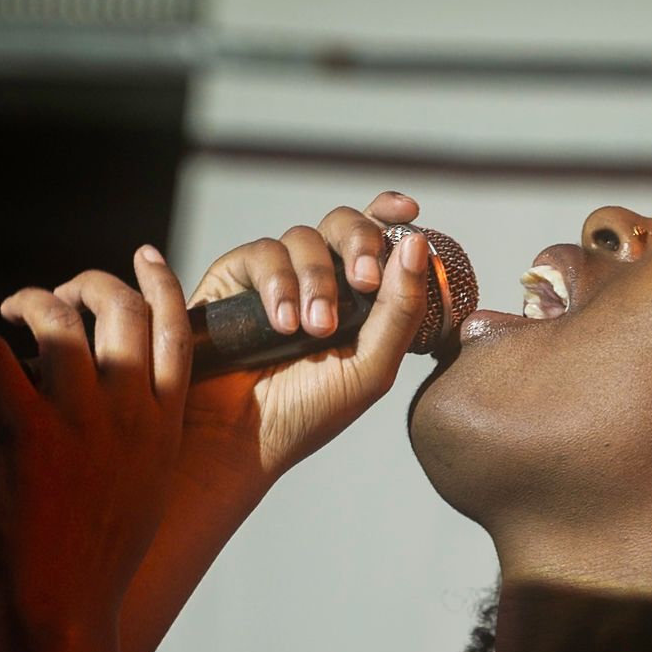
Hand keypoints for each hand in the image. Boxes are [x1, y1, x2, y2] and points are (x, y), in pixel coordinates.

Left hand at [0, 247, 190, 631]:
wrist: (66, 605)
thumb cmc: (100, 558)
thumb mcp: (146, 487)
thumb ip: (141, 435)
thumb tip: (113, 397)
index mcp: (164, 425)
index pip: (175, 333)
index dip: (160, 285)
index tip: (145, 258)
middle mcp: (129, 413)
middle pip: (122, 310)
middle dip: (91, 284)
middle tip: (64, 294)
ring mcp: (78, 420)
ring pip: (61, 321)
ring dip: (32, 301)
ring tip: (14, 310)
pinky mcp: (22, 432)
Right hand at [166, 191, 431, 494]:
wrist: (242, 438)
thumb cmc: (309, 412)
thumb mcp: (372, 366)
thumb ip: (401, 307)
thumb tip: (417, 243)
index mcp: (358, 297)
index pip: (377, 239)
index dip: (391, 215)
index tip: (408, 213)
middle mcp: (318, 279)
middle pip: (343, 224)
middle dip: (359, 243)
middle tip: (365, 280)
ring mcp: (276, 276)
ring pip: (304, 238)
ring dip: (316, 280)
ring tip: (314, 329)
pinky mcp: (234, 278)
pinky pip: (262, 253)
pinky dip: (277, 284)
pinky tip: (283, 326)